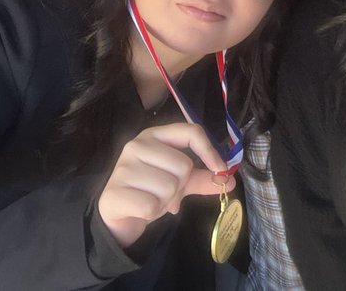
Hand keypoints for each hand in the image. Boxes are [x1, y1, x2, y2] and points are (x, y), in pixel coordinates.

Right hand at [98, 123, 230, 249]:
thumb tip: (230, 181)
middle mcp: (137, 145)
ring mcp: (123, 167)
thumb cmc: (150, 189)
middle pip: (183, 165)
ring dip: (167, 200)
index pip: (191, 132)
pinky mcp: (115, 192)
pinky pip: (152, 205)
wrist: (118, 213)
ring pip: (169, 187)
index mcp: (155, 135)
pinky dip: (153, 212)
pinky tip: (143, 210)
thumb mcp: (179, 180)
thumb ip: (202, 178)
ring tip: (153, 199)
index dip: (209, 151)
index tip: (220, 170)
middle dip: (181, 185)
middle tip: (166, 192)